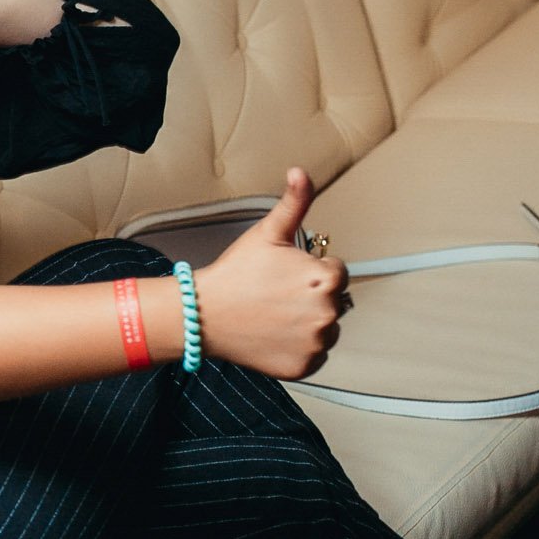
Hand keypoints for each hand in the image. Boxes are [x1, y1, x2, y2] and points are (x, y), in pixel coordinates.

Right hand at [195, 168, 348, 378]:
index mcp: (326, 278)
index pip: (336, 273)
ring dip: (307, 324)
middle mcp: (328, 313)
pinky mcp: (305, 366)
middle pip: (333, 302)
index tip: (283, 276)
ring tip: (274, 316)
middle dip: (310, 297)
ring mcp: (317, 343)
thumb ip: (294, 202)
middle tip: (275, 297)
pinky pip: (313, 355)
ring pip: (325, 329)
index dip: (309, 271)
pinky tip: (273, 336)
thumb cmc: (235, 273)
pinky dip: (298, 348)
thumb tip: (301, 171)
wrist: (203, 315)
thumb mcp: (267, 233)